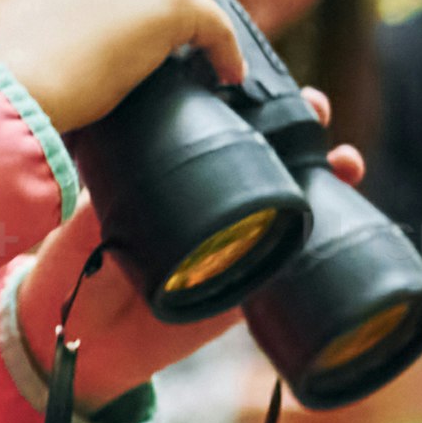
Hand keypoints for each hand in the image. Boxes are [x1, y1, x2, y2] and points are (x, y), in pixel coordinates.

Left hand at [28, 107, 373, 402]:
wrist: (80, 342)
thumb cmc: (75, 270)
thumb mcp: (88, 223)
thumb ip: (107, 200)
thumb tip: (123, 172)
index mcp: (173, 176)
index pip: (222, 128)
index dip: (253, 101)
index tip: (272, 80)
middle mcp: (211, 205)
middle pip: (270, 159)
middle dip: (304, 130)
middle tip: (318, 110)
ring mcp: (233, 247)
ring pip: (293, 206)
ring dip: (329, 180)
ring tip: (347, 162)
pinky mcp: (244, 293)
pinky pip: (289, 266)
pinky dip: (318, 246)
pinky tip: (343, 226)